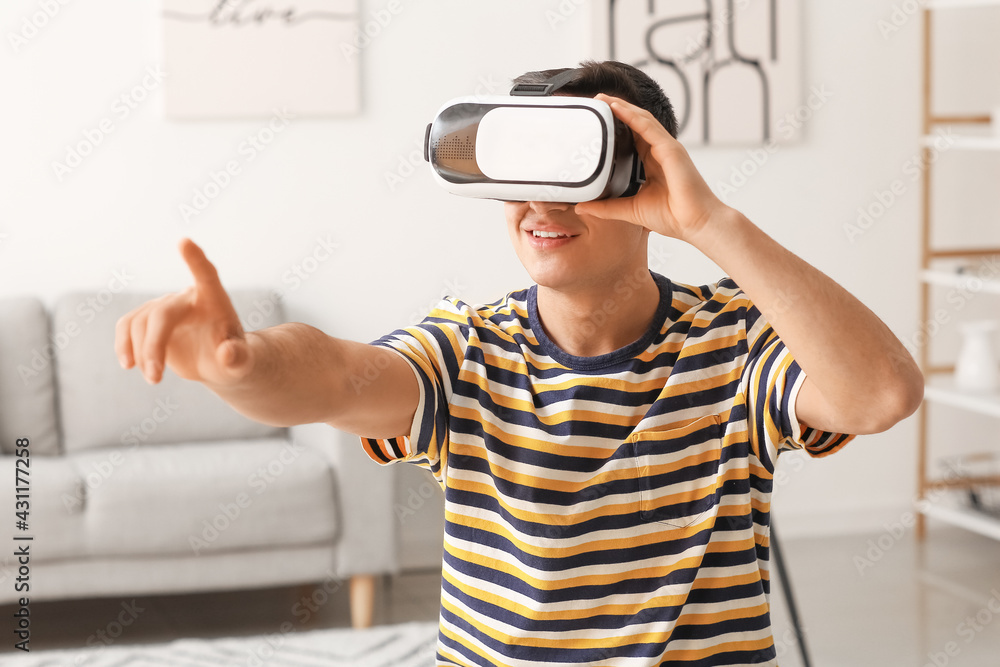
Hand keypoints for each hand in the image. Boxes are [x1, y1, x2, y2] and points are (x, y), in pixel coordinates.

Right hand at [114, 238, 253, 385]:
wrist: (220, 363)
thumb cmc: (235, 359)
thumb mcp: (242, 364)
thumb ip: (238, 358)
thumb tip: (227, 353)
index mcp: (216, 300)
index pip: (207, 275)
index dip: (196, 260)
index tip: (185, 242)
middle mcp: (188, 297)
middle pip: (162, 313)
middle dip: (154, 346)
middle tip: (155, 378)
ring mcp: (165, 306)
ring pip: (139, 322)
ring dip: (140, 352)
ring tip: (154, 379)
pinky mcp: (148, 318)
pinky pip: (126, 326)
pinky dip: (123, 345)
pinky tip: (129, 365)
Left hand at [574, 93, 729, 244]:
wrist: (697, 224)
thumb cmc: (674, 218)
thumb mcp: (630, 210)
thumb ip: (607, 207)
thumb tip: (582, 206)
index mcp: (652, 163)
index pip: (632, 136)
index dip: (616, 124)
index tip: (597, 118)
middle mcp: (661, 151)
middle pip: (636, 123)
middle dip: (617, 109)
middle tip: (596, 100)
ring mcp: (668, 149)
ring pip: (642, 120)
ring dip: (623, 107)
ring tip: (603, 98)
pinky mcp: (672, 150)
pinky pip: (649, 128)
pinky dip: (633, 116)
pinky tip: (618, 108)